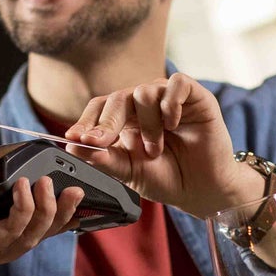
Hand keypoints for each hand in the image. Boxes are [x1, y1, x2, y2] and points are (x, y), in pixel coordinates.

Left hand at [0, 162, 82, 275]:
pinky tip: (26, 188)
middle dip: (59, 216)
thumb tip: (9, 170)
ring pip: (27, 239)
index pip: (26, 236)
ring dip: (45, 210)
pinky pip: (10, 233)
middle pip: (34, 240)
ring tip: (49, 184)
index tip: (74, 200)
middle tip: (75, 191)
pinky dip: (23, 210)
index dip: (54, 221)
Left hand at [65, 73, 263, 217]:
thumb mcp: (129, 172)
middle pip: (117, 98)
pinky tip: (173, 124)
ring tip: (156, 150)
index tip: (74, 138)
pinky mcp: (195, 96)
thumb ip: (103, 158)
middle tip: (102, 143)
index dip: (86, 121)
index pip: (99, 108)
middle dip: (107, 123)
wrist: (202, 190)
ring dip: (147, 125)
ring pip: (145, 92)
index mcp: (125, 120)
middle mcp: (144, 105)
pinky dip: (171, 103)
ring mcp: (169, 98)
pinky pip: (177, 84)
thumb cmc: (167, 178)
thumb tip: (72, 146)